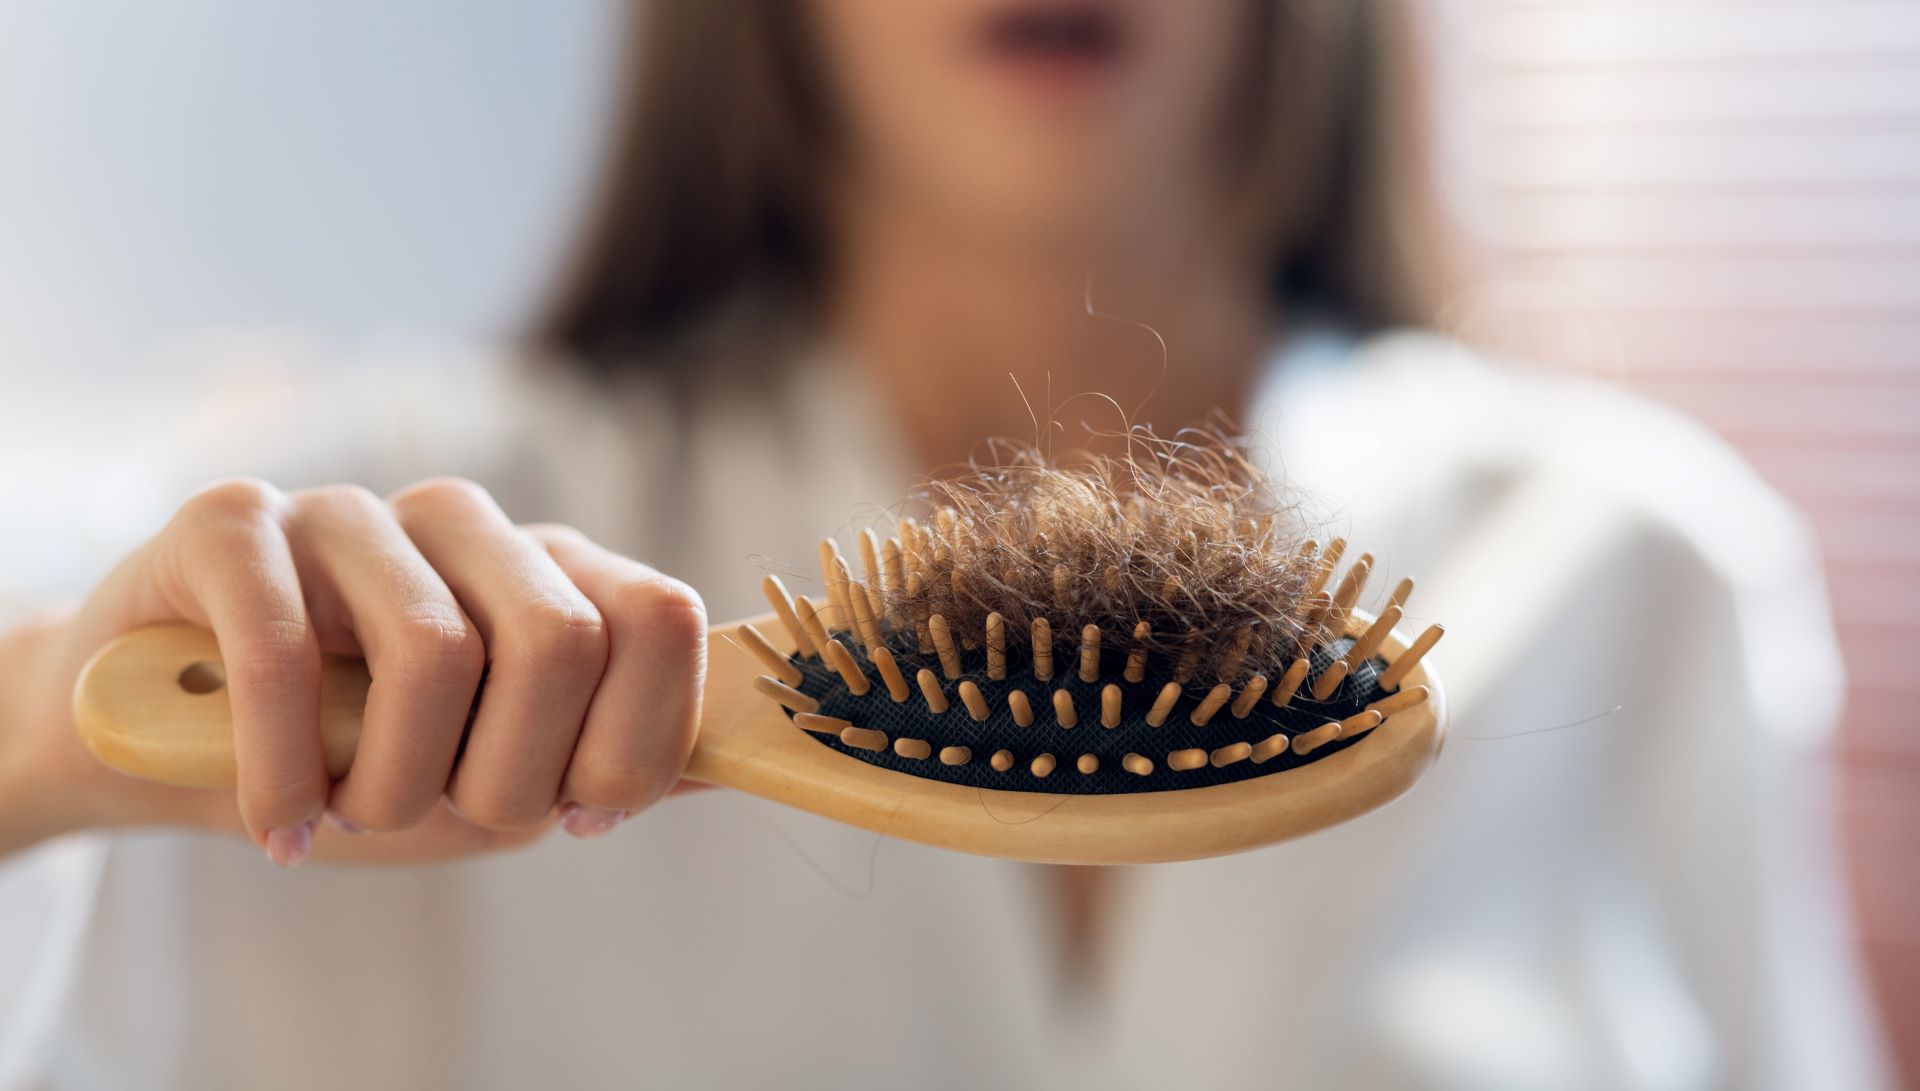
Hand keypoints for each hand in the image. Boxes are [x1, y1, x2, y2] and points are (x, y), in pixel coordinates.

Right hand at [0, 478, 705, 865]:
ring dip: (390, 786)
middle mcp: (466, 523)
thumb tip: (738, 762)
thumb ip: (613, 761)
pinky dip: (285, 777)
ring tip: (344, 816)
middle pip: (563, 641)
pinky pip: (288, 654)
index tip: (571, 812)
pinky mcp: (235, 521)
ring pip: (436, 651)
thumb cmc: (354, 760)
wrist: (171, 747)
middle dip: (507, 777)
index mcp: (550, 571)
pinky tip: (279, 827)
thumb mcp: (500, 779)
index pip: (662, 621)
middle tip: (436, 816)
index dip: (634, 742)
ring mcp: (352, 510)